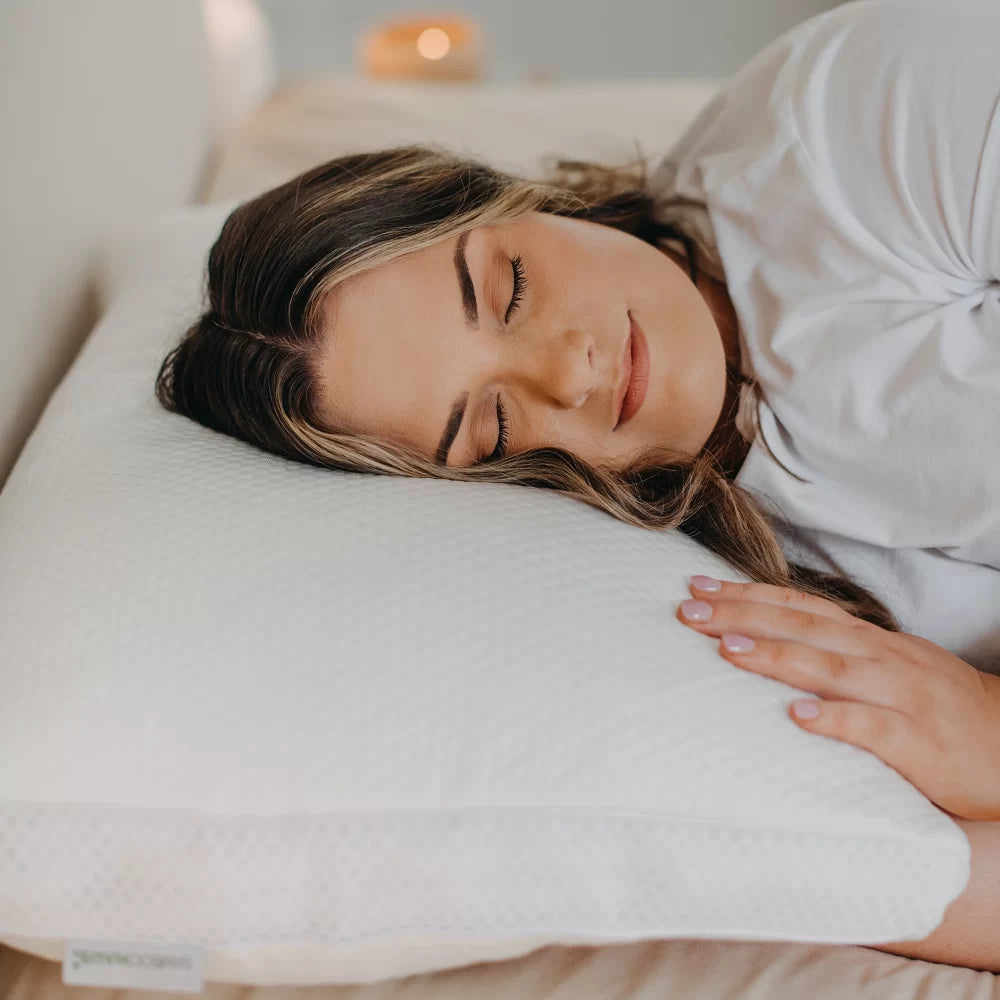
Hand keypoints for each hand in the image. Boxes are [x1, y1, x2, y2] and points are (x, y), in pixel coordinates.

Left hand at [676, 575, 999, 820]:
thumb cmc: (937, 708)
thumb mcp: (886, 666)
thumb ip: (835, 653)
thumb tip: (765, 640)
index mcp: (868, 639)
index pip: (800, 604)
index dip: (748, 593)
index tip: (697, 586)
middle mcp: (880, 657)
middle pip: (804, 626)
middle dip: (743, 614)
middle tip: (689, 610)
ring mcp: (900, 696)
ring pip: (832, 668)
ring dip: (777, 656)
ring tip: (727, 649)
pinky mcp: (918, 743)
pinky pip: (872, 728)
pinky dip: (834, 719)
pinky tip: (795, 716)